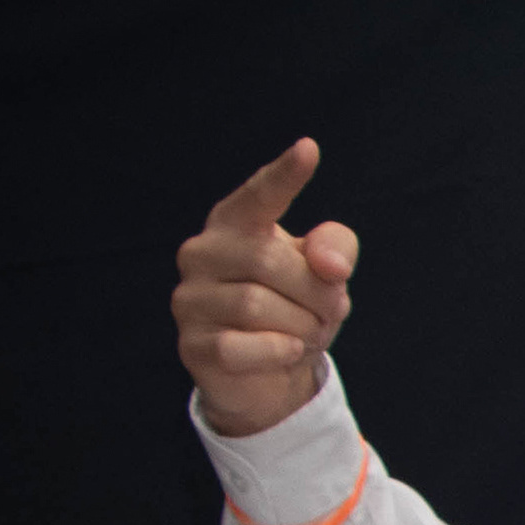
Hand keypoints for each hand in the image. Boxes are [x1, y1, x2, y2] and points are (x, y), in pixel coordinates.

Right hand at [172, 140, 357, 438]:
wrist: (270, 376)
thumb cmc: (295, 309)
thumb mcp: (325, 275)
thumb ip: (335, 251)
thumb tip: (330, 265)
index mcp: (234, 223)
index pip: (259, 196)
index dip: (284, 176)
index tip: (309, 149)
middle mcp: (201, 253)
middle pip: (271, 261)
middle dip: (315, 293)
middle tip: (327, 312)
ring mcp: (189, 299)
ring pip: (258, 305)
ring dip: (302, 326)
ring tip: (305, 333)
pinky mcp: (192, 345)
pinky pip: (243, 346)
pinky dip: (278, 352)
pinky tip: (286, 352)